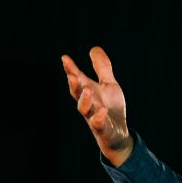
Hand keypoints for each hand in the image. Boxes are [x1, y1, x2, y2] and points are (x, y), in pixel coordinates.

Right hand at [61, 46, 133, 166]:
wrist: (117, 134)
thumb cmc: (111, 107)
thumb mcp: (109, 85)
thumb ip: (102, 68)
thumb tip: (94, 48)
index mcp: (88, 92)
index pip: (78, 79)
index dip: (71, 70)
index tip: (65, 58)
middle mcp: (88, 104)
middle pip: (77, 94)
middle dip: (74, 85)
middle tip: (72, 75)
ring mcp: (93, 117)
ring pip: (85, 110)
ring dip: (84, 101)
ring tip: (87, 90)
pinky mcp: (102, 129)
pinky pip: (98, 124)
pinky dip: (99, 118)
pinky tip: (102, 110)